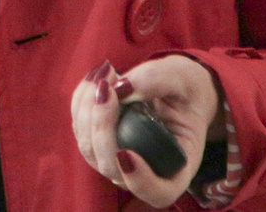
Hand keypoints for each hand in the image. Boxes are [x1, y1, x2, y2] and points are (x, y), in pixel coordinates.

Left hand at [69, 55, 220, 207]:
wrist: (175, 90)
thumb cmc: (184, 90)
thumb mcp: (181, 80)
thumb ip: (157, 81)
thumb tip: (122, 87)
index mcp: (176, 168)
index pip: (157, 193)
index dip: (139, 180)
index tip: (127, 153)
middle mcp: (142, 172)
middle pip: (110, 166)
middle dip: (102, 124)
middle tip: (108, 86)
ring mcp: (116, 160)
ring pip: (89, 147)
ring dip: (88, 107)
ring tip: (106, 72)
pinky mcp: (98, 143)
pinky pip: (81, 127)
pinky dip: (83, 100)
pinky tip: (98, 76)